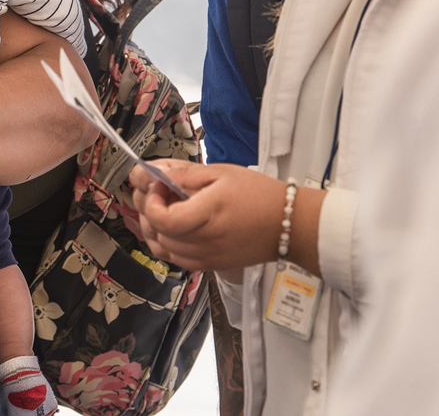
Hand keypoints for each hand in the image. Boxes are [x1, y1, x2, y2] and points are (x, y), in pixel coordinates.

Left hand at [129, 160, 288, 270]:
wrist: (290, 225)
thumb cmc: (260, 196)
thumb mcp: (221, 173)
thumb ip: (185, 174)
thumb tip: (157, 172)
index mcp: (209, 216)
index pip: (164, 220)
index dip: (152, 203)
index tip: (157, 187)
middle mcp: (206, 242)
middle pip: (159, 234)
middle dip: (148, 210)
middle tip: (155, 192)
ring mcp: (208, 257)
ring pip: (163, 249)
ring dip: (153, 228)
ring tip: (161, 207)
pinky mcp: (211, 265)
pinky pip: (176, 260)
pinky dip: (165, 244)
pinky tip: (171, 226)